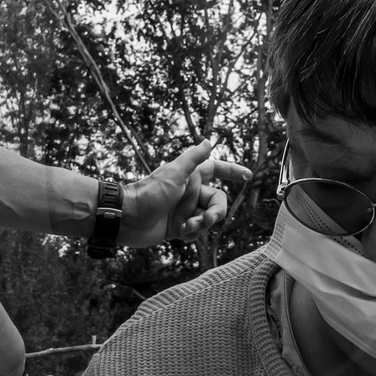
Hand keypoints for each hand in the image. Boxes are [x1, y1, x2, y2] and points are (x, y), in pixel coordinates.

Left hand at [119, 139, 250, 246]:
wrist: (127, 219)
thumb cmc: (148, 194)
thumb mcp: (174, 174)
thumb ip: (192, 159)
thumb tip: (208, 141)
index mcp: (191, 177)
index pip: (217, 170)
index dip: (232, 171)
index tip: (248, 176)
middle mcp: (190, 193)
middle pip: (218, 202)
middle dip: (215, 213)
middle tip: (205, 220)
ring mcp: (184, 210)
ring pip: (208, 219)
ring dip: (200, 224)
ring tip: (185, 226)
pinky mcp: (178, 227)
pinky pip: (196, 232)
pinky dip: (191, 234)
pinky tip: (178, 233)